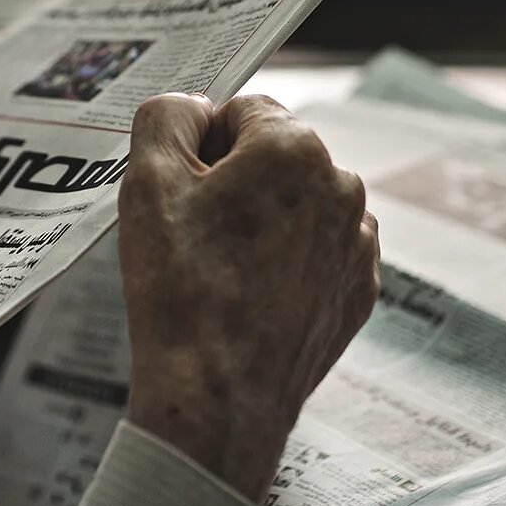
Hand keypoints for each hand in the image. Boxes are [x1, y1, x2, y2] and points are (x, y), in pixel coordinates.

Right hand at [118, 94, 379, 501]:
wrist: (217, 398)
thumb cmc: (181, 288)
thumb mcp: (147, 180)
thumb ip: (167, 116)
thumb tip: (193, 107)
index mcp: (296, 147)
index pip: (241, 111)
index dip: (201, 147)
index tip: (181, 193)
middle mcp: (342, 186)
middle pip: (274, 157)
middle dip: (236, 182)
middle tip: (194, 235)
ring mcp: (358, 243)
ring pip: (297, 206)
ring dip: (264, 223)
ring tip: (222, 272)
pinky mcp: (359, 292)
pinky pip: (316, 255)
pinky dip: (286, 265)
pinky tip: (250, 298)